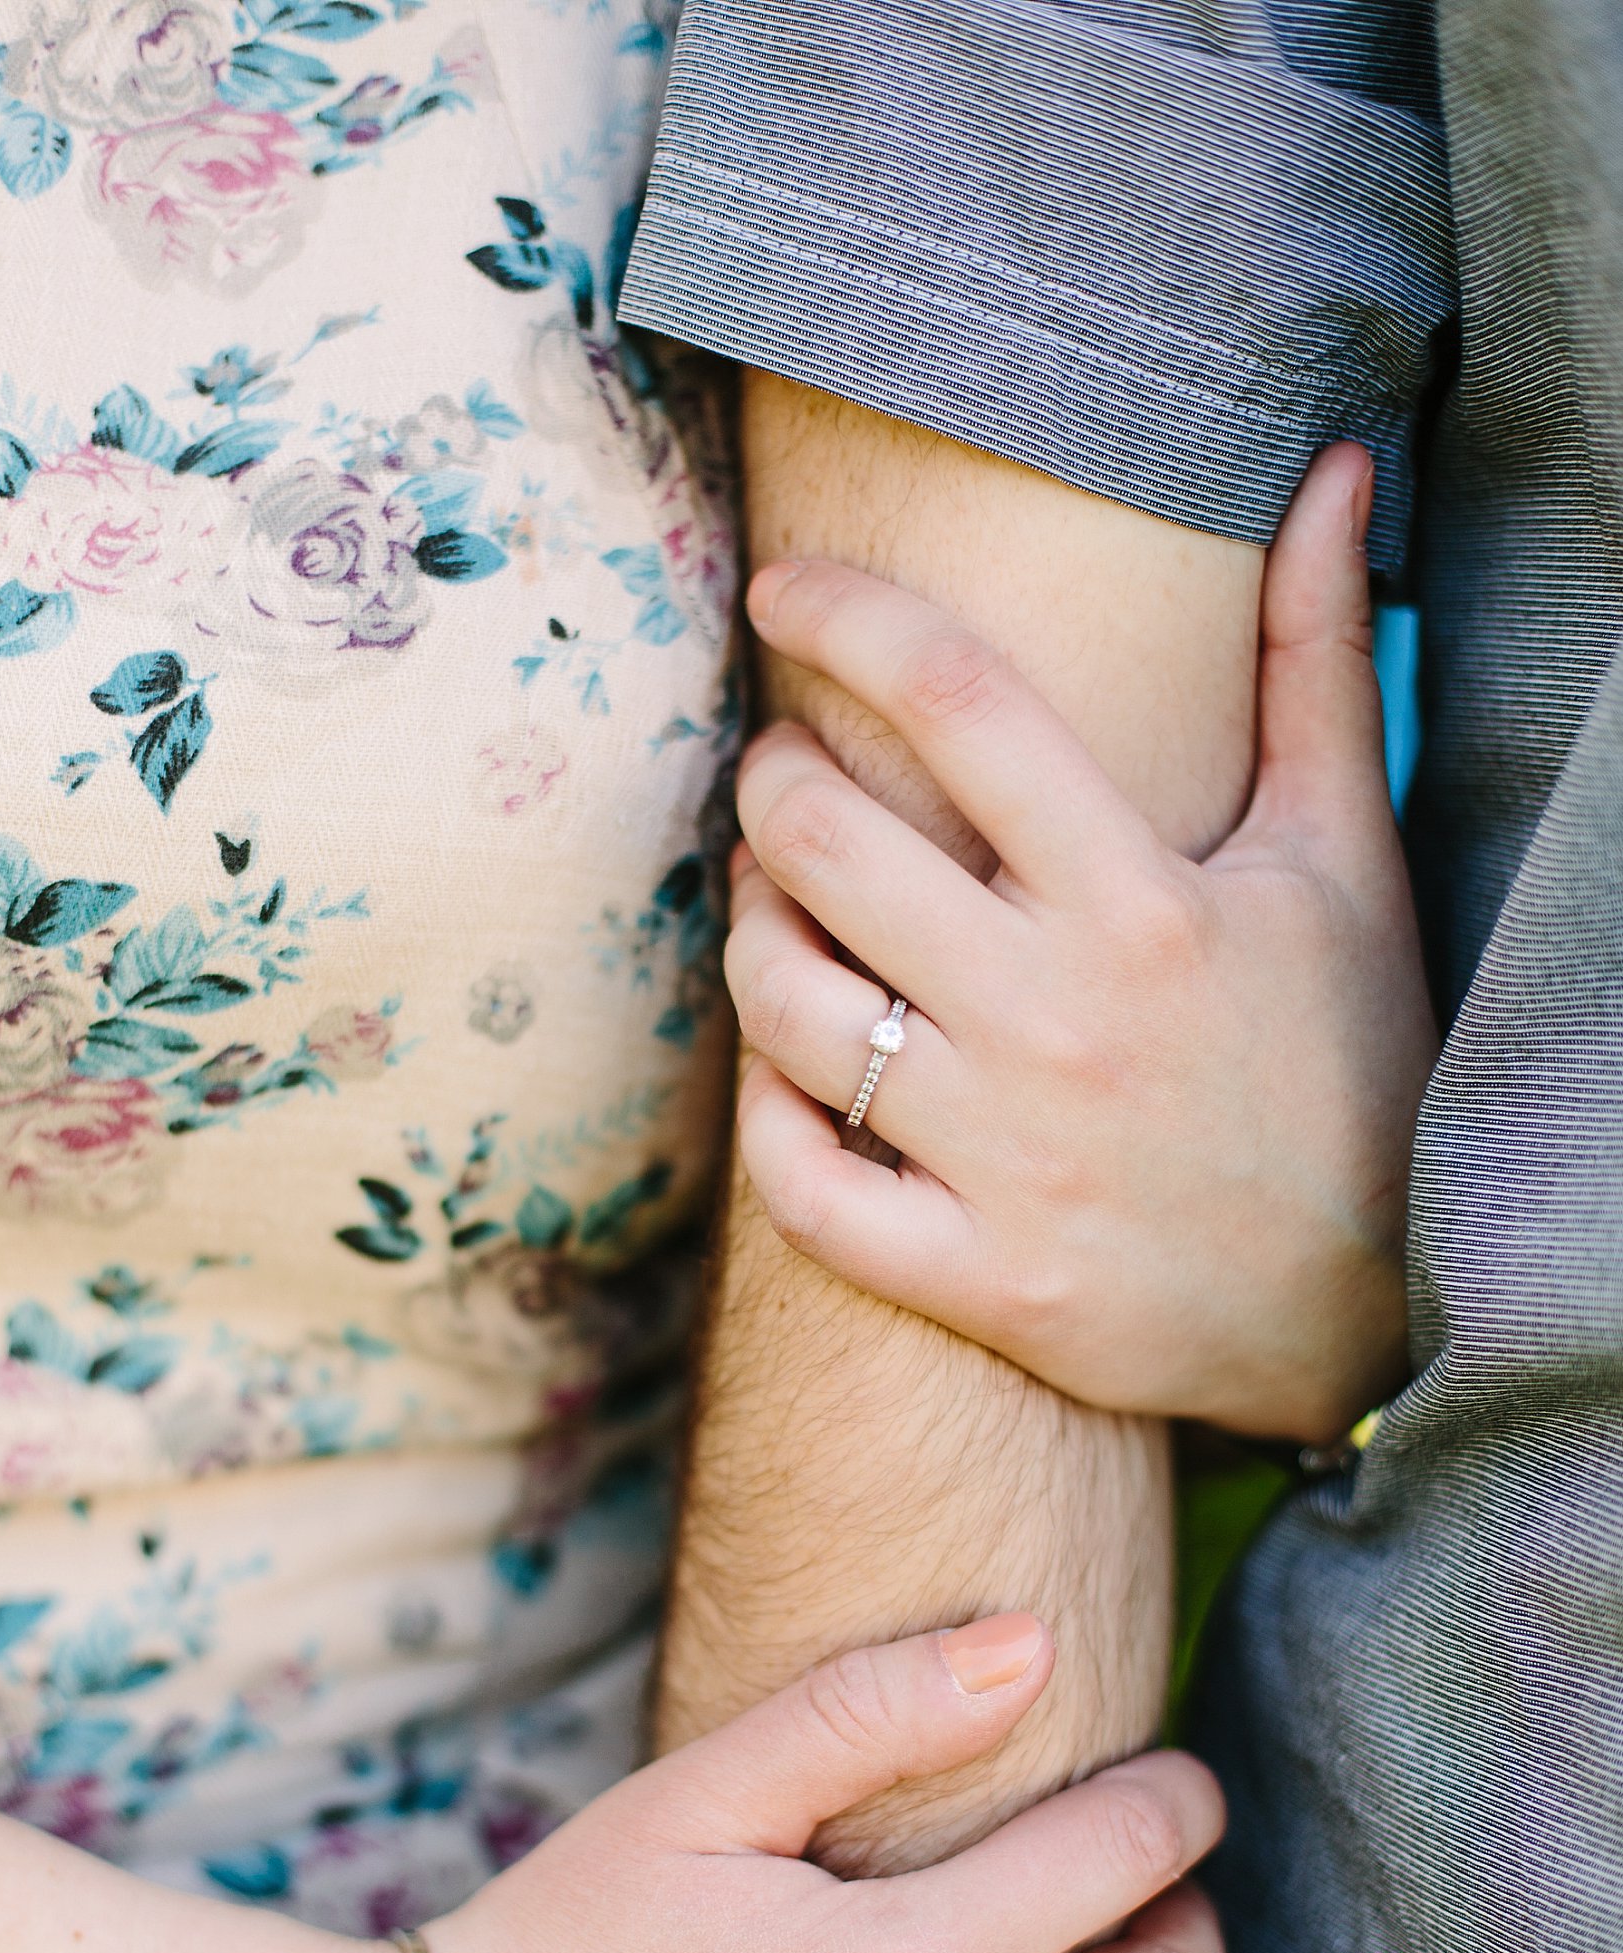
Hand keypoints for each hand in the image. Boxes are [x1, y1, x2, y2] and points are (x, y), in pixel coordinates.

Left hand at [721, 443, 1430, 1443]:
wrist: (1374, 1309)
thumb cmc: (1348, 1062)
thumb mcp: (1345, 860)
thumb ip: (1317, 662)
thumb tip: (1329, 472)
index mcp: (1148, 902)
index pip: (961, 706)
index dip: (849, 619)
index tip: (785, 590)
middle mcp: (1063, 1022)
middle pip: (830, 846)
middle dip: (772, 781)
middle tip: (778, 770)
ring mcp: (1009, 1158)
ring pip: (784, 1006)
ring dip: (749, 930)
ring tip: (770, 895)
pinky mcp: (978, 1277)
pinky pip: (798, 1184)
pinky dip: (762, 1116)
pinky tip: (777, 1065)